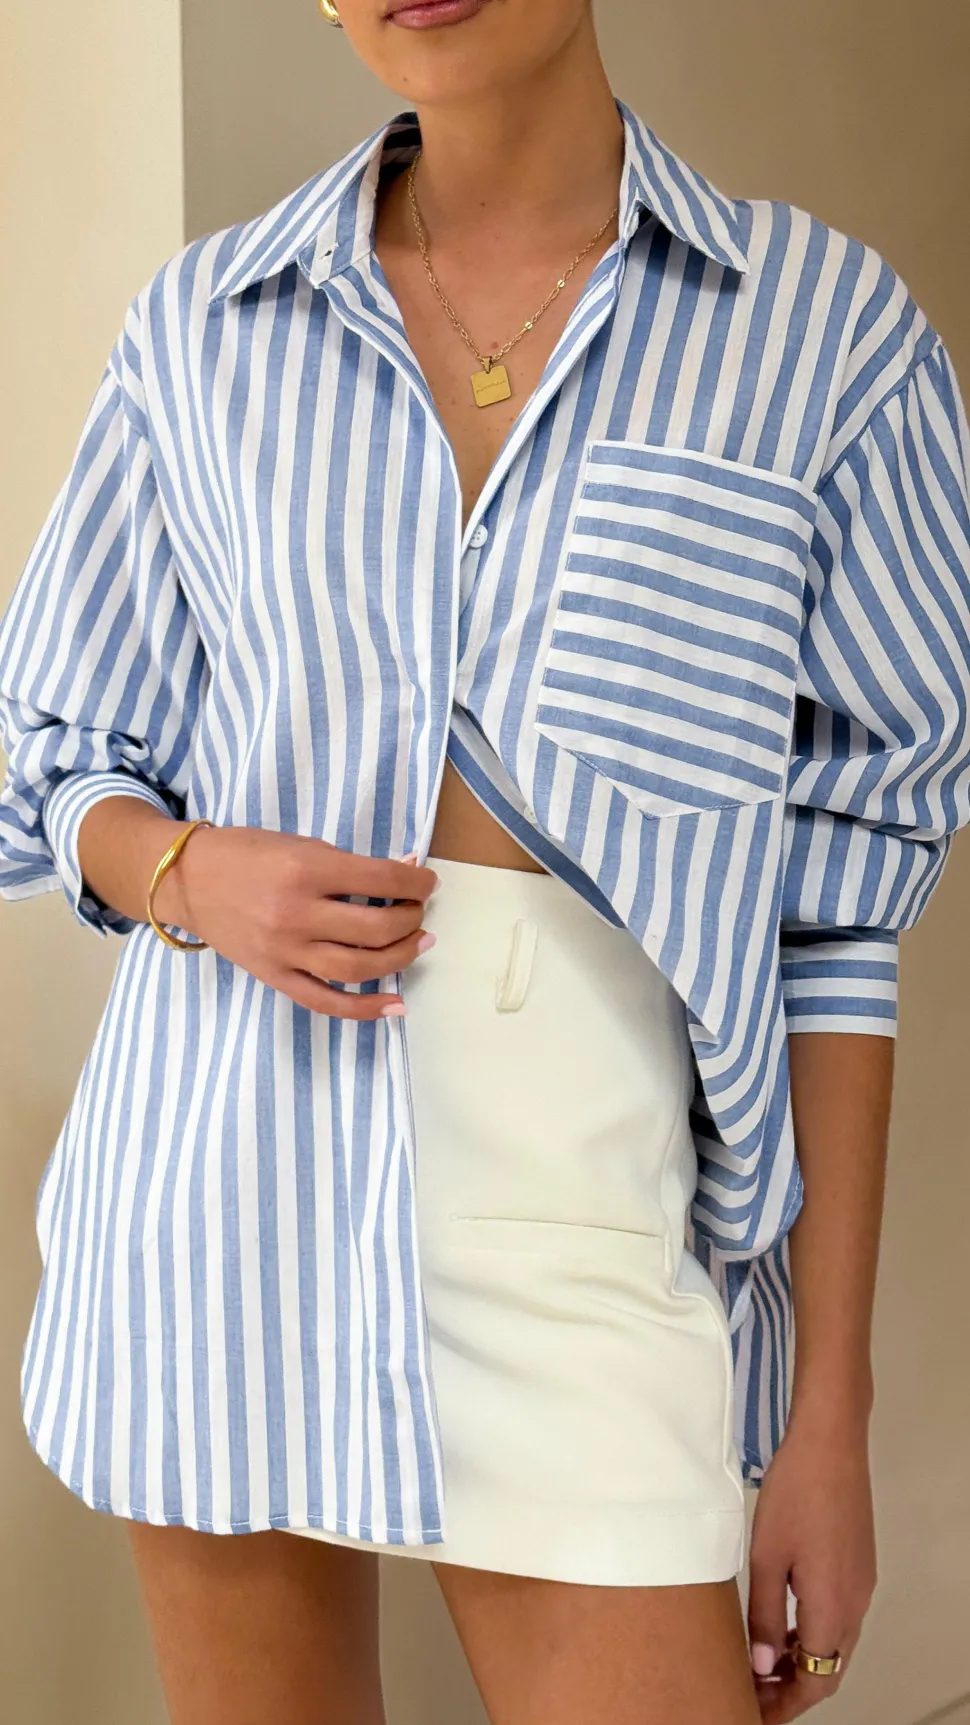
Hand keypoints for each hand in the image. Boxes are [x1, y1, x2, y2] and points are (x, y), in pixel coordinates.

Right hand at [154, 823, 437, 1019]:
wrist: (188, 882)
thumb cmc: (247, 854)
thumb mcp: (301, 843)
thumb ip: (351, 863)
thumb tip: (407, 868)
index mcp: (305, 869)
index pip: (380, 879)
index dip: (416, 881)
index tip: (428, 882)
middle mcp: (296, 913)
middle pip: (376, 928)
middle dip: (411, 919)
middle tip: (419, 912)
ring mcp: (285, 951)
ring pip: (358, 968)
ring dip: (400, 958)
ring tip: (418, 943)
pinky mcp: (275, 976)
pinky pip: (326, 1002)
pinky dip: (366, 1008)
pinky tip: (396, 1004)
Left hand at [747, 1412, 876, 1720]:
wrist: (831, 1443)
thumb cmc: (794, 1493)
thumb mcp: (766, 1558)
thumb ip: (766, 1617)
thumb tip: (764, 1667)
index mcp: (834, 1609)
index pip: (815, 1682)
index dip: (784, 1705)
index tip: (754, 1712)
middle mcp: (856, 1604)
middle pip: (830, 1670)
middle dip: (793, 1689)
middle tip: (753, 1692)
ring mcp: (861, 1583)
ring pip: (836, 1644)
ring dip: (804, 1661)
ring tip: (762, 1662)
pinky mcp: (858, 1564)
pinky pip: (839, 1617)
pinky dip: (814, 1633)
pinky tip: (785, 1624)